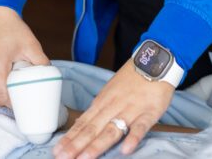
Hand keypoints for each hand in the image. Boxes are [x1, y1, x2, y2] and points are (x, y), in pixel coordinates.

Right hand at [0, 6, 49, 107]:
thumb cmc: (13, 29)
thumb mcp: (32, 45)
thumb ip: (41, 63)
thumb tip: (50, 78)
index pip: (1, 96)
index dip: (13, 104)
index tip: (24, 103)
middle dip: (9, 99)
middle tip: (23, 95)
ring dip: (1, 91)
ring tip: (15, 84)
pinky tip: (5, 77)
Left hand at [53, 62, 174, 158]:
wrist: (154, 62)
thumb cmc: (131, 79)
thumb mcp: (110, 91)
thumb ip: (97, 110)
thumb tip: (79, 126)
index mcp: (102, 102)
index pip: (83, 123)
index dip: (70, 138)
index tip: (57, 151)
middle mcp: (113, 107)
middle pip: (93, 128)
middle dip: (77, 145)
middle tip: (63, 158)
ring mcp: (131, 110)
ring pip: (112, 130)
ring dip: (98, 145)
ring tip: (85, 158)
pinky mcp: (149, 112)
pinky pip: (141, 127)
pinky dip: (133, 138)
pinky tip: (126, 149)